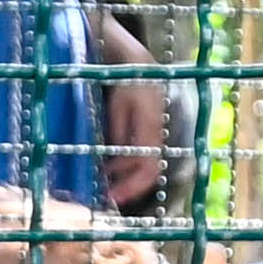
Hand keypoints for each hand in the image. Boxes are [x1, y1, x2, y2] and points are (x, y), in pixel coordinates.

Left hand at [91, 79, 176, 215]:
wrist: (141, 66)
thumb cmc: (127, 82)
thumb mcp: (117, 105)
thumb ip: (118, 131)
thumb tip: (114, 158)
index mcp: (151, 128)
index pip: (147, 166)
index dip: (132, 185)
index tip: (114, 195)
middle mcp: (157, 134)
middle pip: (149, 172)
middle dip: (130, 187)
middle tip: (109, 197)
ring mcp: (156, 135)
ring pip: (145, 166)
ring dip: (126, 177)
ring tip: (105, 183)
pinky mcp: (151, 134)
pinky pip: (142, 156)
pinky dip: (126, 166)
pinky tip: (110, 168)